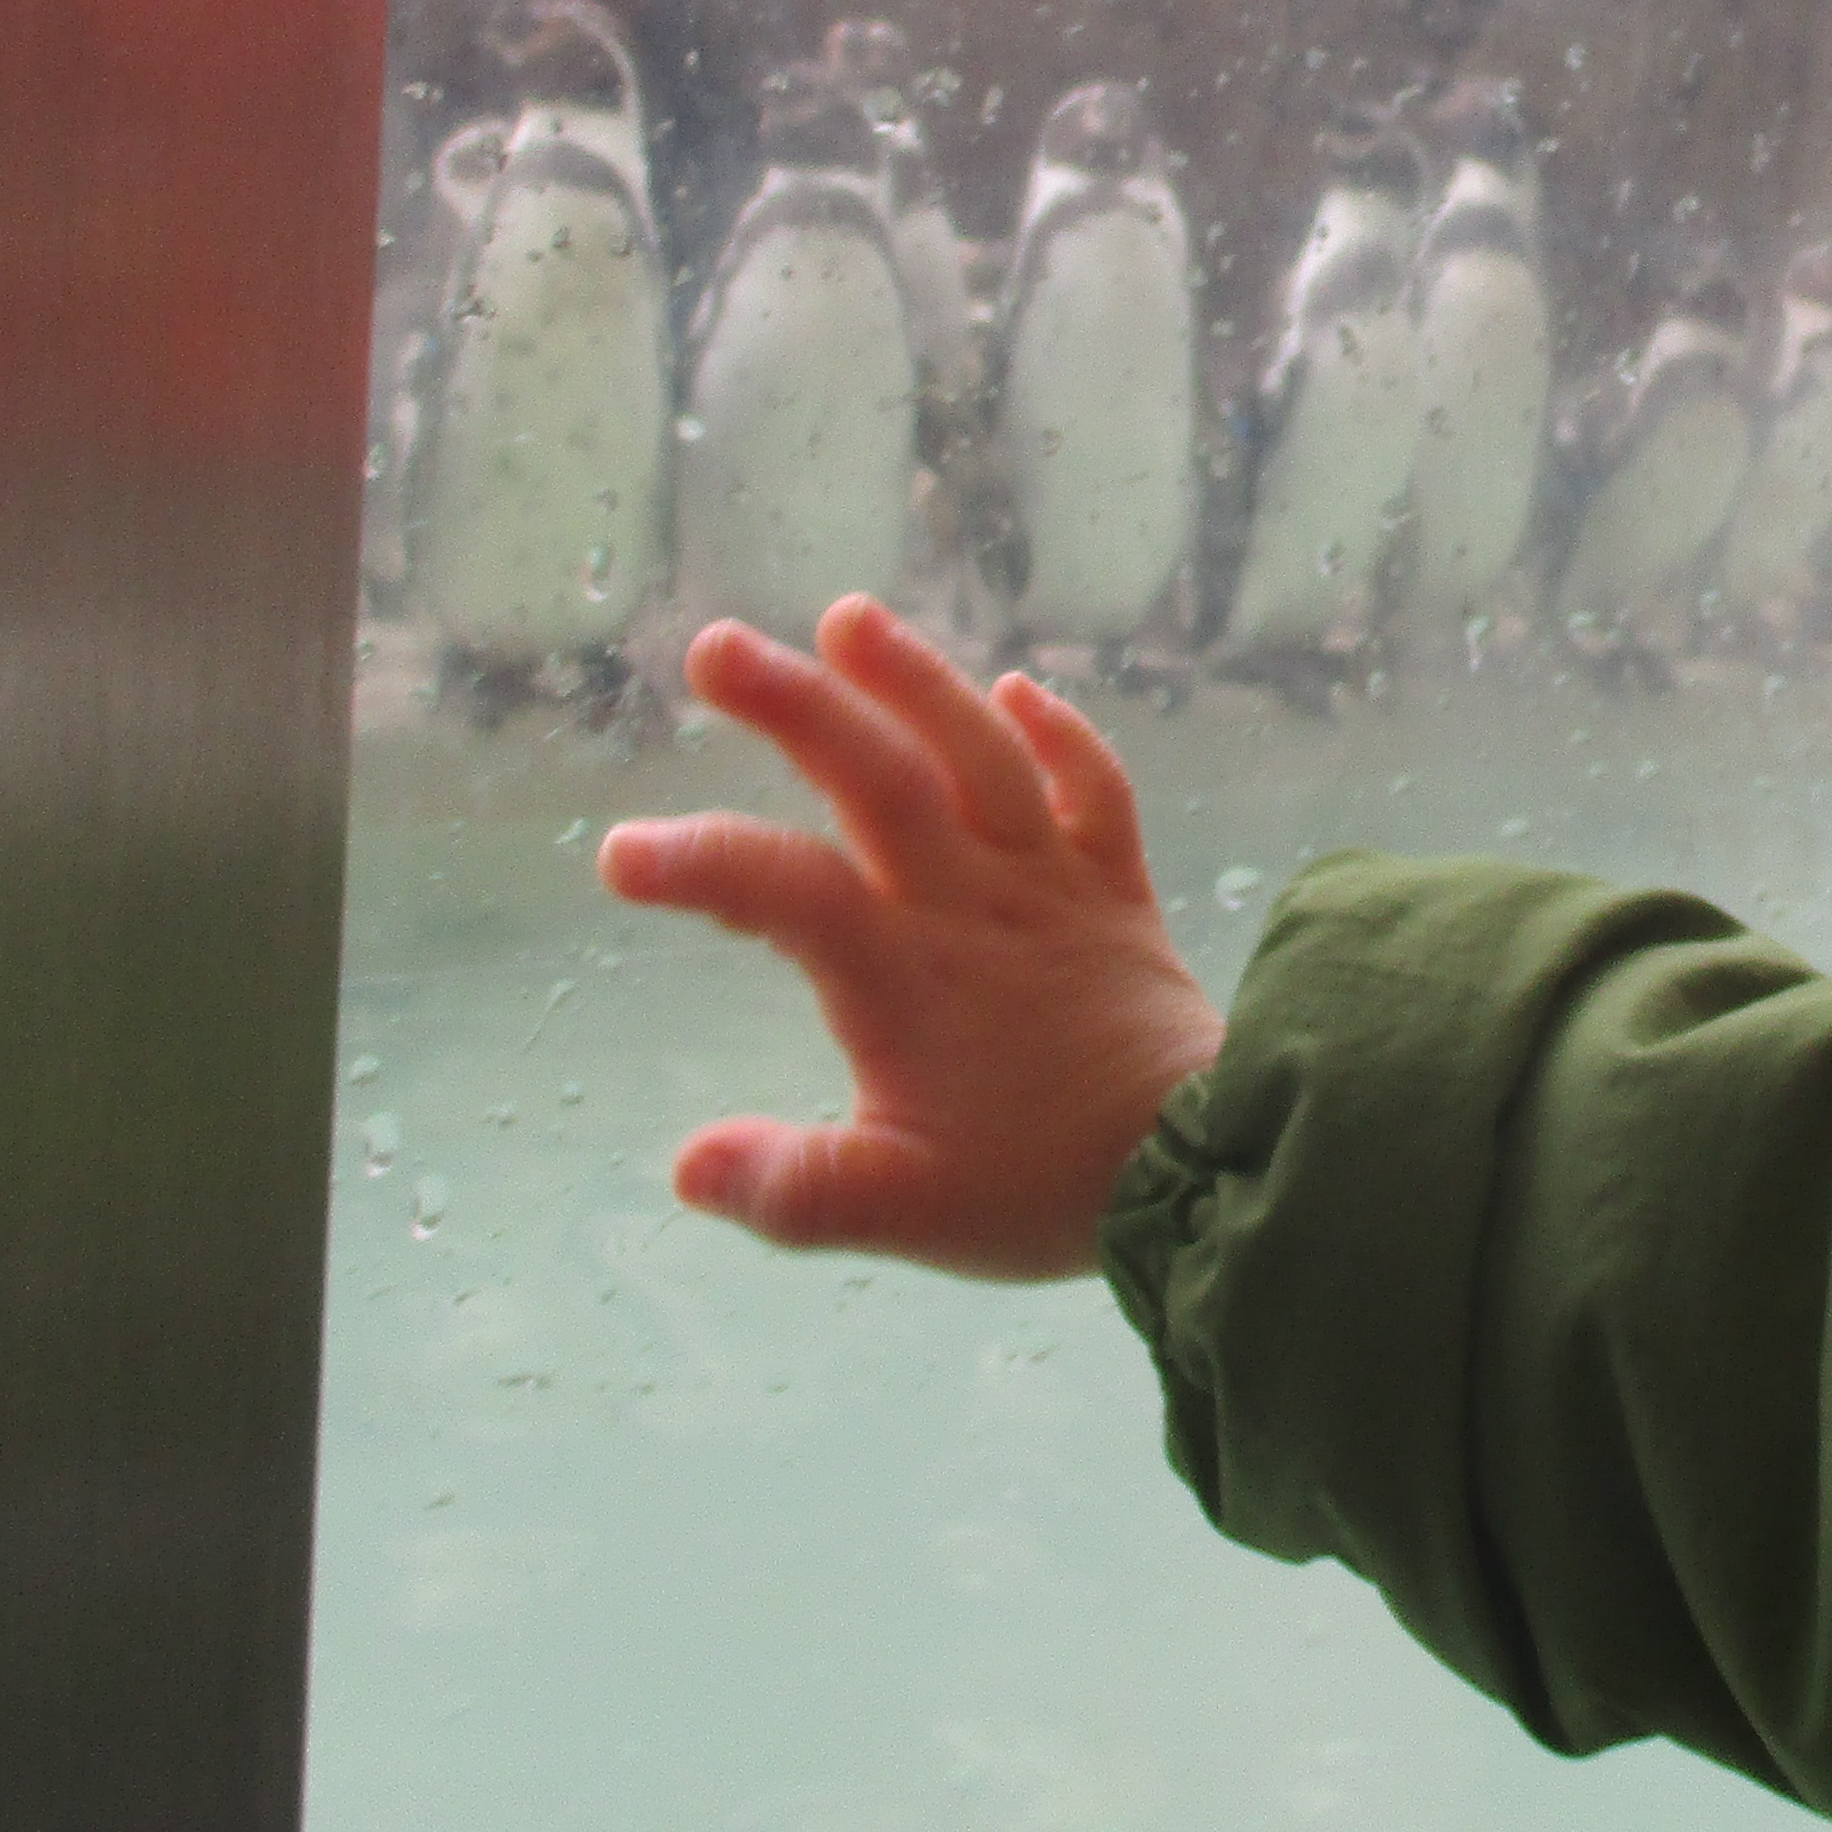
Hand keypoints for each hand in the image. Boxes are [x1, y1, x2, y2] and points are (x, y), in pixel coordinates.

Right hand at [599, 596, 1222, 1281]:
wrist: (1208, 1166)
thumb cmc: (1044, 1189)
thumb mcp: (904, 1214)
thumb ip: (796, 1189)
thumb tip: (689, 1166)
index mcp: (905, 973)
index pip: (784, 892)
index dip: (700, 865)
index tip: (623, 853)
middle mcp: (974, 902)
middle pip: (878, 779)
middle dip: (796, 706)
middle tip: (716, 647)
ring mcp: (1052, 883)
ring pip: (981, 757)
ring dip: (917, 680)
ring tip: (851, 616)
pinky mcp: (1116, 888)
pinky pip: (1093, 790)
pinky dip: (1059, 736)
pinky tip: (1016, 692)